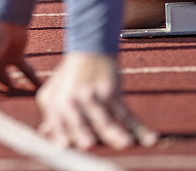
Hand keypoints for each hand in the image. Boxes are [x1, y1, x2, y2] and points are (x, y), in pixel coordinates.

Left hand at [36, 53, 158, 149]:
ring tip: (125, 143)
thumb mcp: (53, 94)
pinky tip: (150, 139)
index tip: (64, 147)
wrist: (89, 49)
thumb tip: (45, 135)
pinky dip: (141, 129)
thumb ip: (51, 117)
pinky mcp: (113, 93)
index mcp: (56, 104)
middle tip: (88, 144)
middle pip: (81, 123)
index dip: (62, 136)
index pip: (59, 125)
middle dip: (84, 134)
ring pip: (107, 120)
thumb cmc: (69, 77)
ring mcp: (94, 98)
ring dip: (117, 133)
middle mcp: (74, 101)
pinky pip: (128, 116)